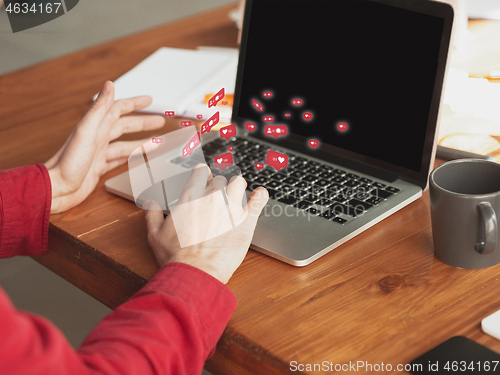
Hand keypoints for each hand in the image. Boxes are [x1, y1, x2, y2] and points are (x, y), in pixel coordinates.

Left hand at [44, 81, 164, 213]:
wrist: (56, 188)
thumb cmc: (68, 162)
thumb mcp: (86, 131)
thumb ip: (99, 108)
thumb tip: (109, 84)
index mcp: (95, 127)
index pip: (118, 109)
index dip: (134, 103)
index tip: (149, 100)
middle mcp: (97, 139)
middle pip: (124, 126)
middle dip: (142, 123)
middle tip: (159, 121)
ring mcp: (98, 154)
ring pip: (125, 144)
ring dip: (141, 141)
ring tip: (156, 141)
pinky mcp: (98, 168)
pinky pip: (119, 160)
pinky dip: (131, 157)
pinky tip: (138, 158)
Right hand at [144, 164, 268, 283]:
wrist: (195, 273)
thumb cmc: (175, 257)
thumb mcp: (155, 234)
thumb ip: (152, 214)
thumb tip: (150, 203)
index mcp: (190, 198)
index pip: (200, 172)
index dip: (202, 174)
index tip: (203, 177)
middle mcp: (211, 198)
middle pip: (220, 179)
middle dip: (218, 186)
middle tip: (217, 197)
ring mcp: (231, 208)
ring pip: (239, 183)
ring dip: (237, 187)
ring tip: (236, 194)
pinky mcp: (246, 221)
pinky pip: (258, 200)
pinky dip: (259, 195)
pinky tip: (258, 196)